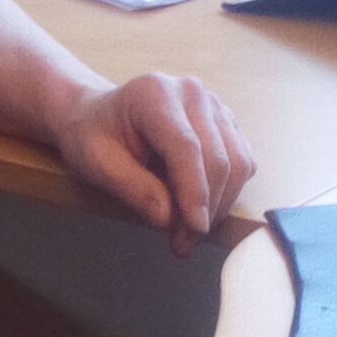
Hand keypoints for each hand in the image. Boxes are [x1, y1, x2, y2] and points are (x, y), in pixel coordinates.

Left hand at [51, 73, 256, 254]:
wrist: (99, 117)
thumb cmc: (93, 136)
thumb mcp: (97, 163)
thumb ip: (131, 188)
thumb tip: (168, 218)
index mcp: (154, 94)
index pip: (186, 147)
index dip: (194, 191)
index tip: (193, 228)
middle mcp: (191, 93)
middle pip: (218, 158)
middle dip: (205, 208)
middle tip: (182, 243)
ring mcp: (213, 105)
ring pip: (238, 163)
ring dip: (219, 205)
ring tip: (188, 231)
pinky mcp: (226, 122)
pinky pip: (243, 162)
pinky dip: (227, 192)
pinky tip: (199, 205)